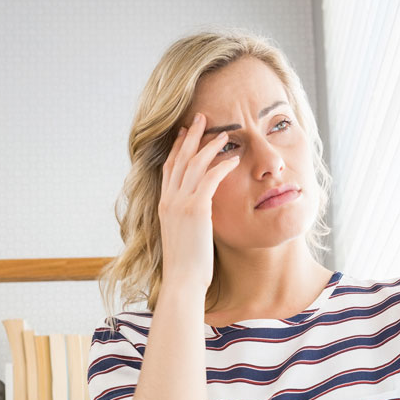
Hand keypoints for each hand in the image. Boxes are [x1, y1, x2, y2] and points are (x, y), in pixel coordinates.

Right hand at [158, 112, 239, 289]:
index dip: (177, 148)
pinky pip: (210, 179)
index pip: (169, 167)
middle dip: (191, 136)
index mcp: (164, 204)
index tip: (185, 132)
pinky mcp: (196, 209)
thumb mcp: (183, 236)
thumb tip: (200, 214)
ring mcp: (180, 203)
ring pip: (194, 164)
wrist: (183, 281)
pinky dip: (222, 166)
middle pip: (179, 158)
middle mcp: (169, 200)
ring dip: (210, 145)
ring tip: (224, 132)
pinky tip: (234, 158)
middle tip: (201, 118)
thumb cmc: (187, 265)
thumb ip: (188, 219)